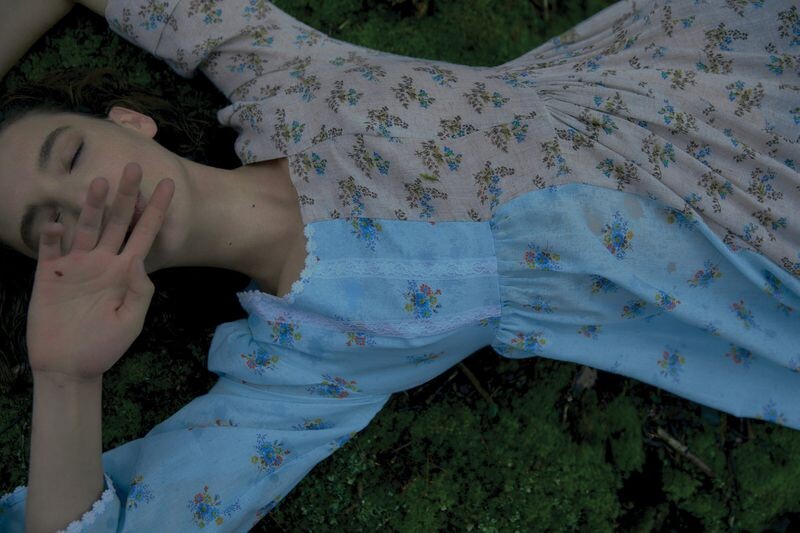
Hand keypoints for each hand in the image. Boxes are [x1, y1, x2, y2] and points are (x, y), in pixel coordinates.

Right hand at [26, 162, 173, 379]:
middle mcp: (102, 261)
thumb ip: (140, 291)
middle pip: (117, 222)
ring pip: (86, 227)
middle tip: (135, 167)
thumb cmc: (105, 345)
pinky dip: (53, 234)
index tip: (169, 186)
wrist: (69, 366)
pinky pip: (51, 249)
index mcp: (126, 271)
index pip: (145, 233)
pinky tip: (58, 222)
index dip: (156, 211)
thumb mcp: (132, 321)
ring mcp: (75, 265)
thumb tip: (138, 261)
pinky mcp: (49, 274)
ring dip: (92, 205)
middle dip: (127, 196)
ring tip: (100, 182)